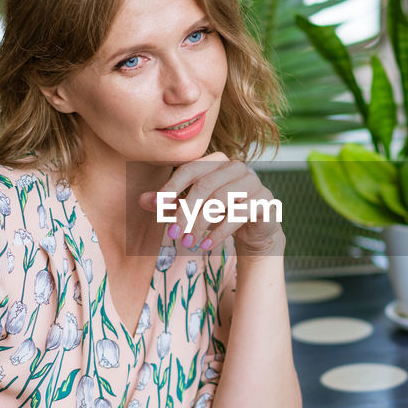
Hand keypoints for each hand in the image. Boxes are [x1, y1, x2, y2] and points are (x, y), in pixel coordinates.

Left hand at [139, 152, 283, 256]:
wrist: (255, 230)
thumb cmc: (220, 214)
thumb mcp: (192, 209)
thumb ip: (169, 203)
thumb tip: (142, 200)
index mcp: (218, 161)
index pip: (190, 169)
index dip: (172, 186)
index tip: (156, 205)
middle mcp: (237, 167)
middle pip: (205, 185)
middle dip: (185, 211)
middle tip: (172, 234)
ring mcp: (253, 182)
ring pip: (221, 199)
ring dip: (201, 224)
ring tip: (188, 243)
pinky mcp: (265, 201)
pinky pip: (239, 214)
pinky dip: (220, 232)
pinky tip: (207, 246)